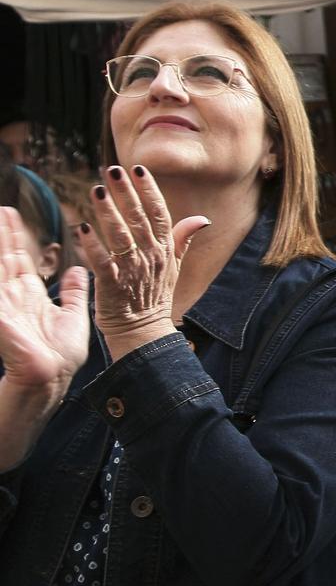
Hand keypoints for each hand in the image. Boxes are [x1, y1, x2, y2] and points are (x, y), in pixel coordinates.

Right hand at [0, 207, 88, 390]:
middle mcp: (13, 295)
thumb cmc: (62, 354)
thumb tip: (78, 270)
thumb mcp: (72, 315)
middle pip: (5, 257)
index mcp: (29, 295)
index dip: (14, 237)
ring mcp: (3, 303)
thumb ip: (73, 292)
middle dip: (3, 233)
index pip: (18, 259)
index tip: (11, 214)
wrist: (52, 377)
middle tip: (2, 208)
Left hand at [75, 166, 207, 357]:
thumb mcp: (174, 266)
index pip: (160, 213)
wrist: (143, 332)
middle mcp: (152, 257)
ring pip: (120, 235)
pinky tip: (82, 227)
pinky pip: (102, 261)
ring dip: (107, 211)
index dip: (149, 190)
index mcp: (166, 250)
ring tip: (96, 189)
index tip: (139, 169)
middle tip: (113, 170)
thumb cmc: (154, 296)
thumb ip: (183, 239)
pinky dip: (92, 245)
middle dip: (126, 192)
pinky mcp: (113, 284)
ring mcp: (133, 270)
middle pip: (139, 218)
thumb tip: (202, 218)